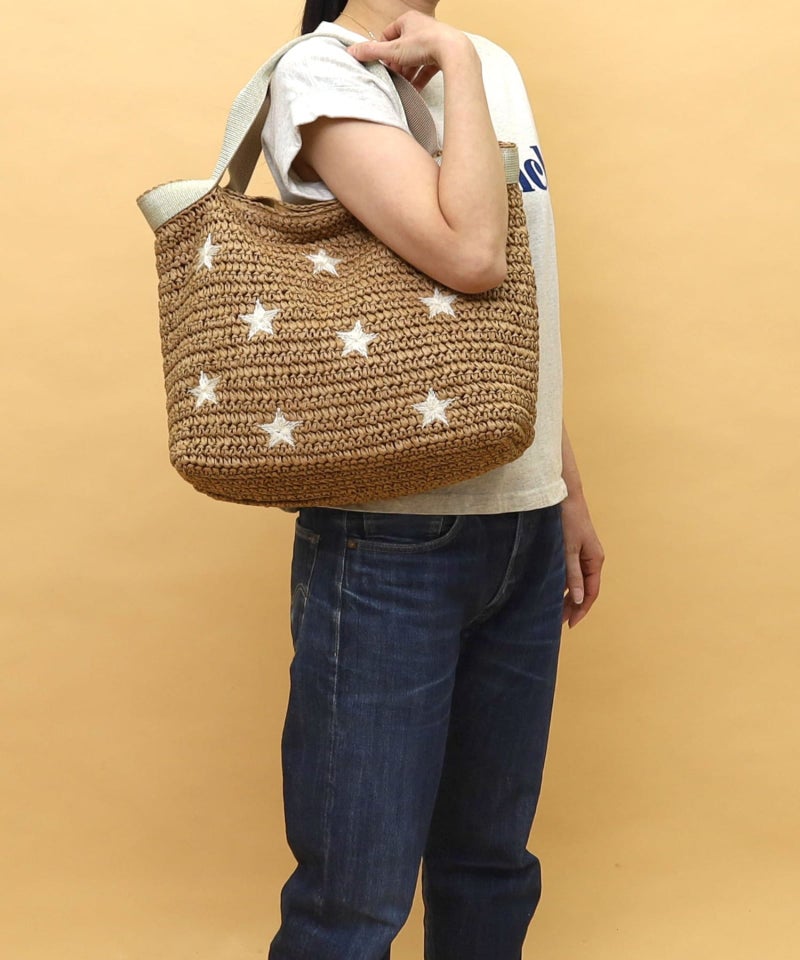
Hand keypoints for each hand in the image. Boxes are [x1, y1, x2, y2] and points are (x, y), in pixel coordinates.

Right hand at [346, 9, 469, 90]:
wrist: (454, 52)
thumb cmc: (425, 45)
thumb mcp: (392, 50)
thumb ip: (371, 52)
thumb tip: (351, 51)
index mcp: (408, 20)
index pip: (389, 35)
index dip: (383, 51)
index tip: (381, 64)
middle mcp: (421, 28)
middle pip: (402, 50)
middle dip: (396, 65)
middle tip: (392, 78)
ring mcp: (433, 41)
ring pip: (415, 60)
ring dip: (408, 74)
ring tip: (402, 86)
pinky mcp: (442, 55)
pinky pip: (427, 68)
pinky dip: (420, 79)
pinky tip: (415, 91)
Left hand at [560, 492, 604, 628]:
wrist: (563, 494)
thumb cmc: (567, 519)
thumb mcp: (568, 549)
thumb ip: (573, 574)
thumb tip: (579, 599)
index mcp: (595, 560)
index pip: (591, 592)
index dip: (582, 610)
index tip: (570, 624)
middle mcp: (591, 559)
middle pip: (584, 589)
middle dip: (572, 606)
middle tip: (556, 621)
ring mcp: (582, 553)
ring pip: (576, 581)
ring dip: (566, 595)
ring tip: (552, 610)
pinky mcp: (572, 547)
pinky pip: (569, 571)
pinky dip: (562, 582)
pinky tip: (550, 589)